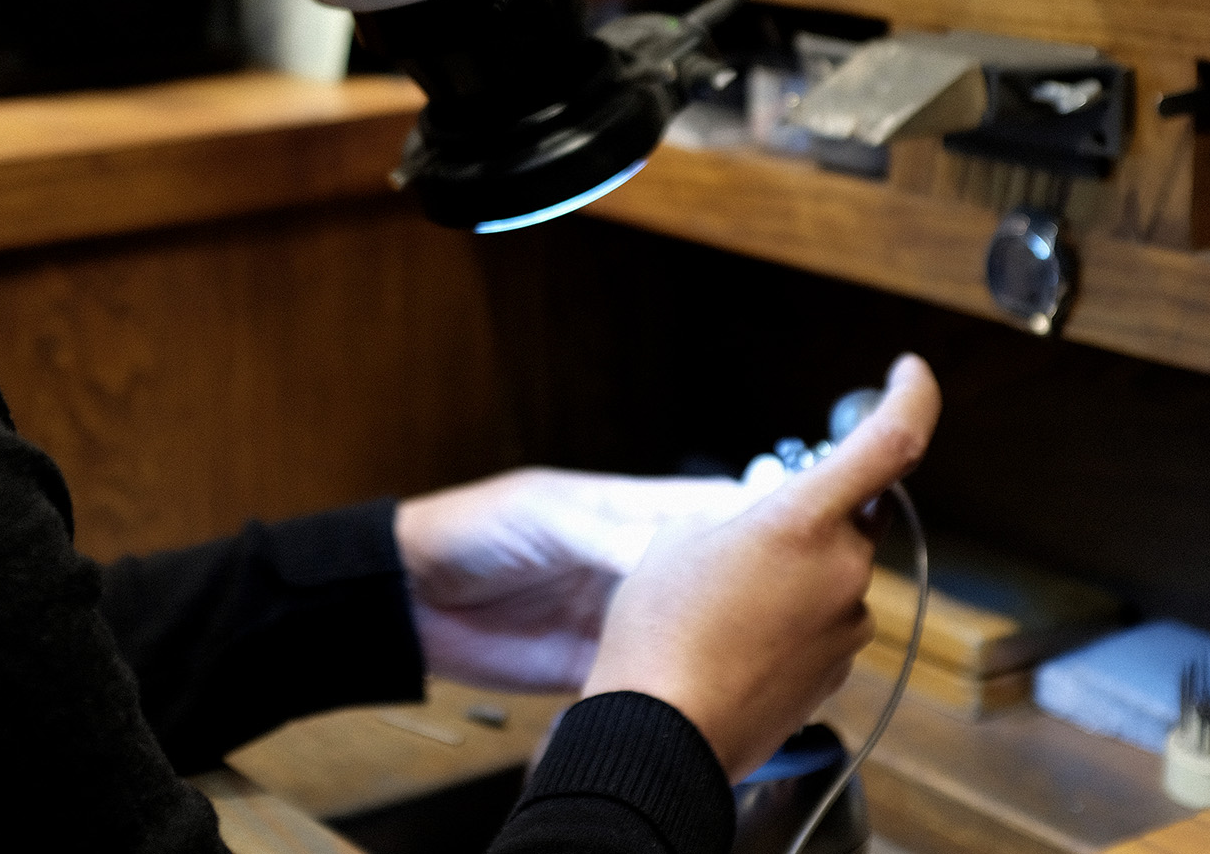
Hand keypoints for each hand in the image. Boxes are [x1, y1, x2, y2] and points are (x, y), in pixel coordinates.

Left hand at [393, 467, 760, 692]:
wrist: (408, 598)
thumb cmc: (471, 531)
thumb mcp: (548, 518)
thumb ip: (613, 536)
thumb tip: (683, 554)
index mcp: (628, 513)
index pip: (709, 512)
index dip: (754, 526)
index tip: (801, 541)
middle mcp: (632, 564)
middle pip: (711, 579)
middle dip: (749, 596)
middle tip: (796, 614)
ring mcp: (616, 617)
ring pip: (687, 632)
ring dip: (717, 647)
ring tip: (763, 661)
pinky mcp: (593, 666)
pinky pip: (646, 679)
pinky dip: (672, 689)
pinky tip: (702, 697)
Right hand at [579, 354, 940, 780]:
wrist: (661, 739)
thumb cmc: (659, 637)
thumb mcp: (680, 539)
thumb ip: (740, 516)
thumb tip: (767, 528)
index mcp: (806, 523)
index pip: (893, 441)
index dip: (912, 395)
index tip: (908, 370)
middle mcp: (843, 573)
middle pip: (850, 516)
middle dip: (810, 514)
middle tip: (744, 541)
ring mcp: (846, 628)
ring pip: (833, 573)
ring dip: (793, 573)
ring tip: (722, 605)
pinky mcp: (837, 673)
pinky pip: (823, 622)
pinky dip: (789, 620)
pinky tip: (735, 641)